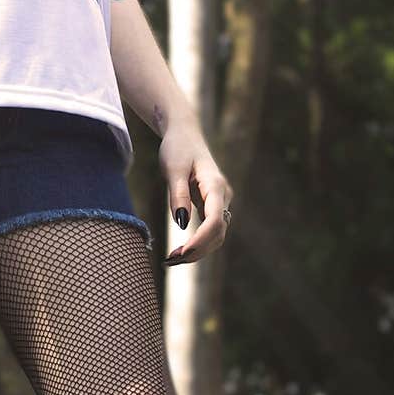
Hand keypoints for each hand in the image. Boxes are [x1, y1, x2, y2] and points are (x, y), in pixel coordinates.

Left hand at [157, 118, 233, 265]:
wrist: (184, 133)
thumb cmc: (177, 148)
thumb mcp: (172, 169)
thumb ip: (177, 195)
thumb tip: (181, 223)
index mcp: (215, 186)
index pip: (215, 221)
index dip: (200, 240)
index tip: (181, 253)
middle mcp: (222, 196)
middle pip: (218, 232)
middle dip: (198, 250)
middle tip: (171, 261)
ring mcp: (220, 201)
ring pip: (216, 234)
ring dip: (198, 250)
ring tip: (172, 260)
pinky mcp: (212, 205)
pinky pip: (210, 229)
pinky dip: (197, 243)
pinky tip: (180, 251)